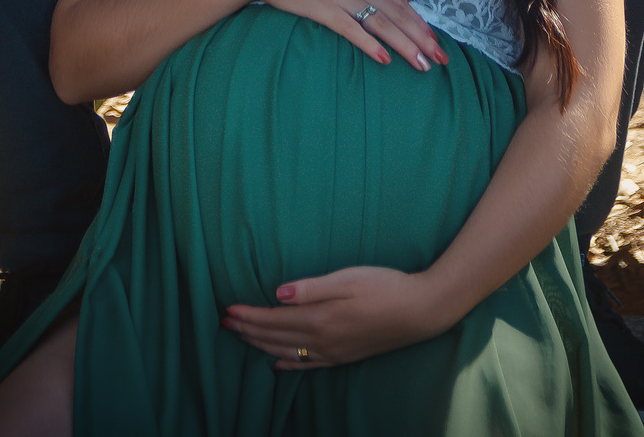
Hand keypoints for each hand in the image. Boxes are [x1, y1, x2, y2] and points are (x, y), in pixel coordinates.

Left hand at [223, 265, 440, 368]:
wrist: (420, 312)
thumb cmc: (385, 287)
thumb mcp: (348, 279)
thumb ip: (311, 288)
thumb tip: (278, 294)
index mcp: (320, 319)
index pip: (274, 320)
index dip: (249, 316)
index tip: (227, 310)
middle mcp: (322, 342)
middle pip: (275, 338)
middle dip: (248, 331)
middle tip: (224, 323)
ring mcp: (332, 353)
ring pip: (286, 352)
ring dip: (260, 345)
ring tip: (241, 337)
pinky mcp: (343, 357)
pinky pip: (306, 365)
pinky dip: (287, 364)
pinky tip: (276, 365)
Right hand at [245, 0, 448, 73]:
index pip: (402, 4)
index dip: (422, 25)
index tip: (437, 43)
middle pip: (398, 15)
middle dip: (421, 39)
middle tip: (440, 59)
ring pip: (381, 24)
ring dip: (403, 46)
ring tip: (421, 65)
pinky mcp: (324, 10)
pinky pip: (352, 30)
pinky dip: (369, 44)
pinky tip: (383, 59)